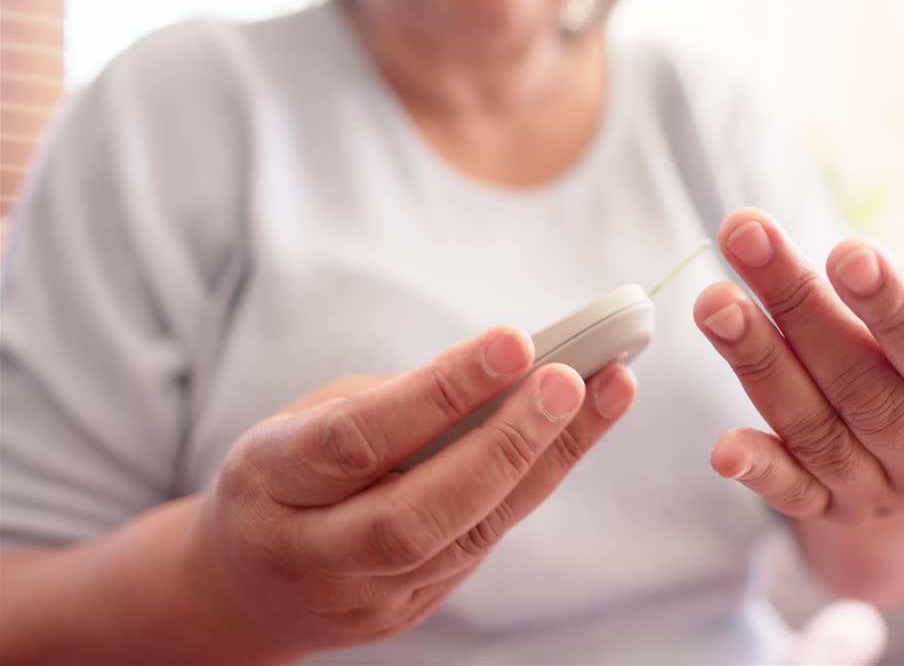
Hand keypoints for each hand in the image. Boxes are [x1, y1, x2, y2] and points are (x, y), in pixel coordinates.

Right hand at [187, 326, 635, 661]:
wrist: (243, 588)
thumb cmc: (286, 475)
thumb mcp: (307, 421)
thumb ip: (392, 402)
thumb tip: (505, 368)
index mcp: (269, 482)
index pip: (357, 440)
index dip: (440, 393)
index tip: (516, 342)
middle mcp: (312, 552)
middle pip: (418, 514)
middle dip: (507, 443)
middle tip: (571, 379)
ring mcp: (362, 596)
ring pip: (465, 538)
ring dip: (546, 460)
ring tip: (607, 392)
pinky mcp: (405, 614)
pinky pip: (479, 547)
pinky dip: (531, 484)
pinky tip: (574, 434)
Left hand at [693, 208, 903, 521]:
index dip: (895, 309)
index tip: (847, 252)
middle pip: (863, 387)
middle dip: (800, 308)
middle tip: (747, 237)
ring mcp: (879, 488)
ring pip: (816, 430)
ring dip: (760, 364)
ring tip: (716, 302)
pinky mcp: (829, 507)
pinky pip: (793, 496)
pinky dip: (759, 470)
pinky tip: (723, 448)